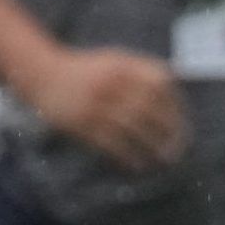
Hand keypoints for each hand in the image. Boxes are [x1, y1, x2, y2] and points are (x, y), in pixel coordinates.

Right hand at [30, 48, 185, 172]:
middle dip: (168, 129)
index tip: (181, 121)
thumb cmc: (84, 70)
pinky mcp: (81, 123)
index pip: (159, 83)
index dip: (174, 103)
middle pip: (149, 108)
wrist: (44, 75)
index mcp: (123, 66)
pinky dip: (126, 155)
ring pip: (132, 128)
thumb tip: (173, 83)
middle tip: (179, 146)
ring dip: (150, 146)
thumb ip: (140, 69)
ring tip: (163, 159)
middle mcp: (112, 84)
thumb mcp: (113, 60)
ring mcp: (96, 104)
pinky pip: (109, 142)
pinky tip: (136, 164)